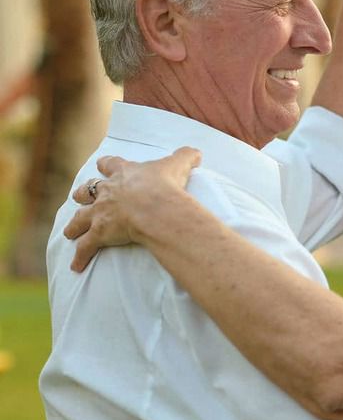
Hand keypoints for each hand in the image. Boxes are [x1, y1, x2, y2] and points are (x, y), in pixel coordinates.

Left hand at [63, 148, 201, 270]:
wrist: (156, 207)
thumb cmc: (166, 185)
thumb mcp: (179, 164)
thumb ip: (186, 156)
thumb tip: (197, 153)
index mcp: (124, 174)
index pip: (110, 164)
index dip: (106, 165)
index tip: (102, 165)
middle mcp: (107, 192)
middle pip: (87, 191)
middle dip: (83, 195)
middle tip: (80, 197)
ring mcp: (101, 213)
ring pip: (80, 219)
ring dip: (74, 226)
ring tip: (70, 232)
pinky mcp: (100, 233)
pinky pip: (86, 247)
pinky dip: (80, 257)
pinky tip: (76, 266)